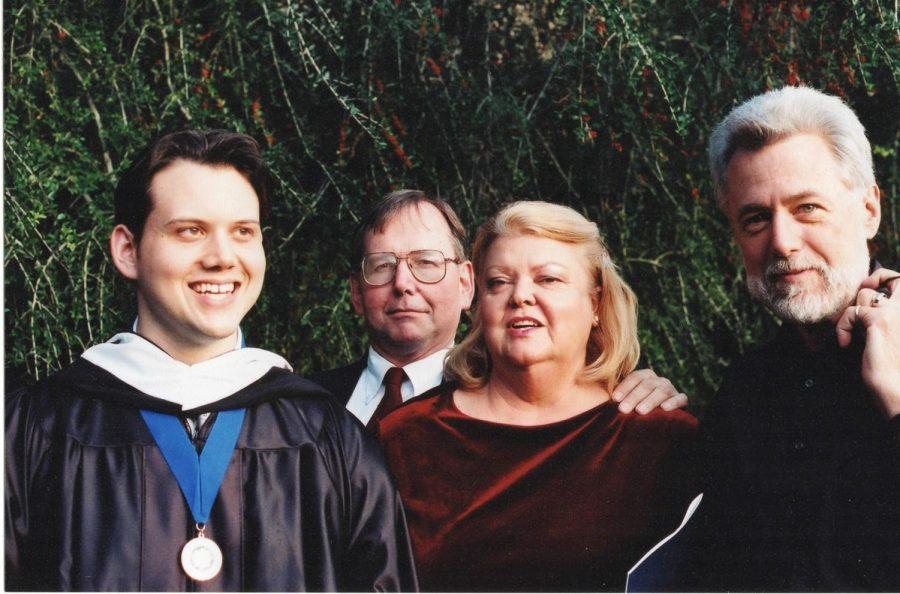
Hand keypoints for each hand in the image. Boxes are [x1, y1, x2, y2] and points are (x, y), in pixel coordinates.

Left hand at [612, 368, 687, 413]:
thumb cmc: (638, 404)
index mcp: (645, 376)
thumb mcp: (628, 397)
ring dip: (650, 401)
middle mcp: (658, 380)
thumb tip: (597, 393)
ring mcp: (670, 388)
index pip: (634, 377)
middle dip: (633, 397)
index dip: (624, 387)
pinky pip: (680, 398)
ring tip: (640, 411)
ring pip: (661, 391)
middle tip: (623, 409)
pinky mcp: (681, 398)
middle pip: (646, 385)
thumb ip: (617, 395)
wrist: (661, 412)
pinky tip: (664, 409)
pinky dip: (673, 403)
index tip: (614, 399)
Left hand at [835, 269, 899, 417]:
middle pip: (894, 277)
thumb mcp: (891, 336)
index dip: (886, 279)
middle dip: (875, 278)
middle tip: (862, 295)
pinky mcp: (879, 321)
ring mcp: (895, 313)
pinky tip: (845, 342)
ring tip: (850, 334)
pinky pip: (852, 312)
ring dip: (850, 313)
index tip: (872, 287)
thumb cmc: (892, 368)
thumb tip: (864, 304)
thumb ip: (886, 319)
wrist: (896, 387)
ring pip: (864, 295)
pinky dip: (843, 326)